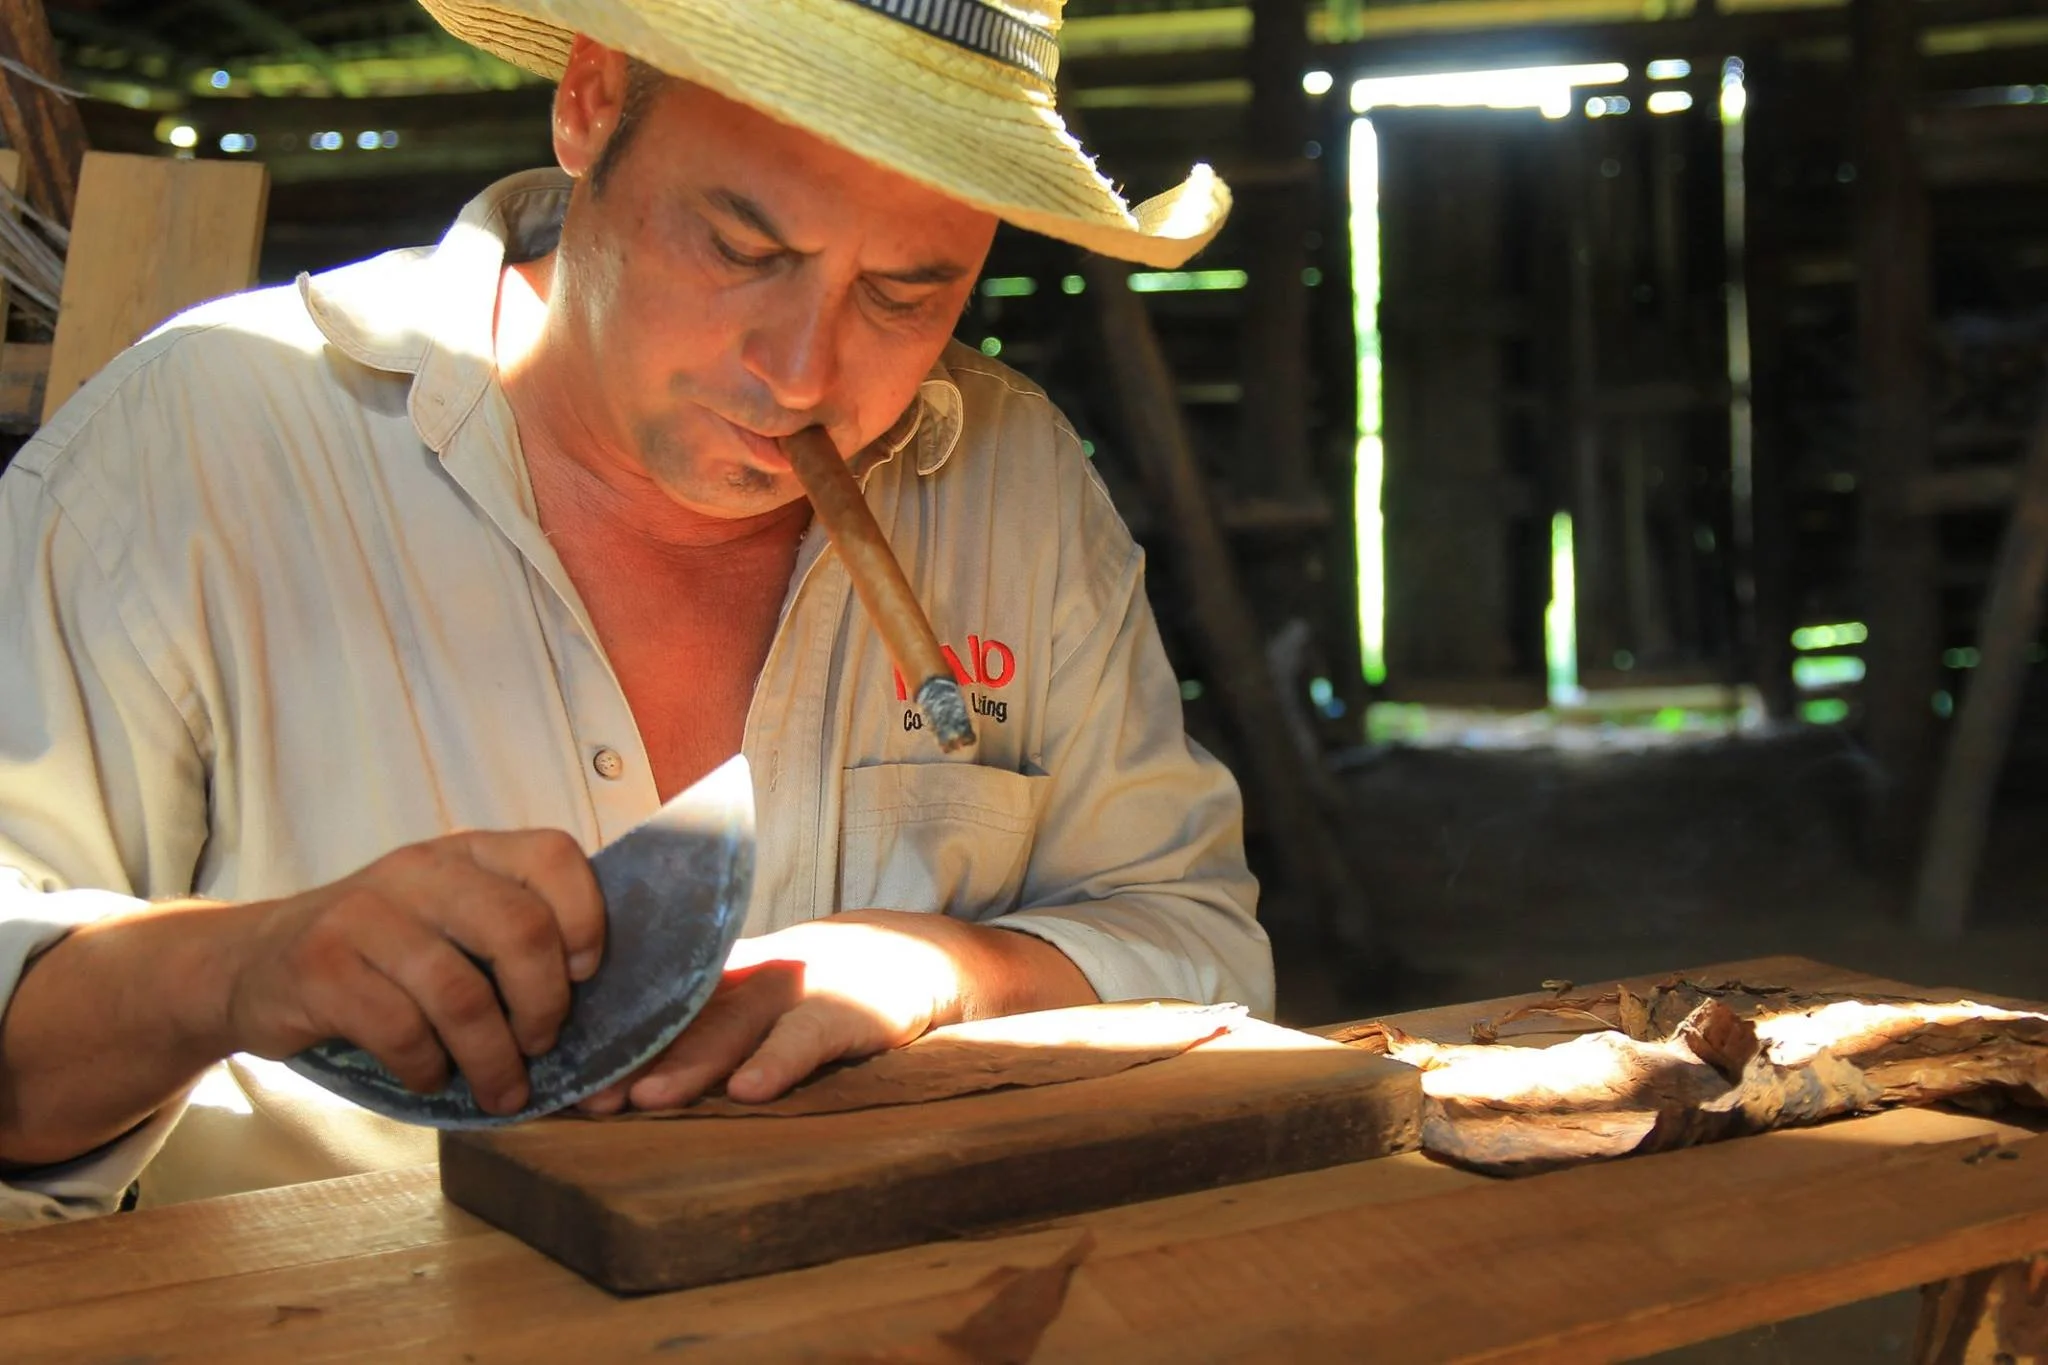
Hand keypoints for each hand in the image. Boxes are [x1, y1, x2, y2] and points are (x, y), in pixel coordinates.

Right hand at [217, 830, 604, 1114]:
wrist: (252, 963)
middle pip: (519, 929)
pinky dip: (428, 1068)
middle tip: (543, 1046)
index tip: (586, 977)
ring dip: (493, 1059)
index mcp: (468, 853)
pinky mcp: (320, 964)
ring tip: (502, 1092)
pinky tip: (430, 1078)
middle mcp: (422, 869)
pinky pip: (400, 1029)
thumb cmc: (381, 953)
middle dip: (545, 1004)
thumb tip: (601, 1005)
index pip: (554, 855)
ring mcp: (365, 912)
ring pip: (461, 993)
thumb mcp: (447, 920)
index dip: (586, 918)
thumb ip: (509, 935)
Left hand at [575, 910, 1095, 1113]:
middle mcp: (768, 969)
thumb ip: (718, 1018)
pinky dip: (784, 1060)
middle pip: (690, 1008)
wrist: (942, 960)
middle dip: (636, 1052)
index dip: (617, 1029)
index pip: (666, 994)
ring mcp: (814, 982)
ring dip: (694, 1060)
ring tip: (647, 1097)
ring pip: (743, 1019)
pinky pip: (816, 1033)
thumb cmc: (843, 989)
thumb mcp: (776, 995)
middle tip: (587, 1095)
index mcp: (740, 968)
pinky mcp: (863, 1005)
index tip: (564, 1065)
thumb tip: (631, 1068)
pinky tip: (753, 1091)